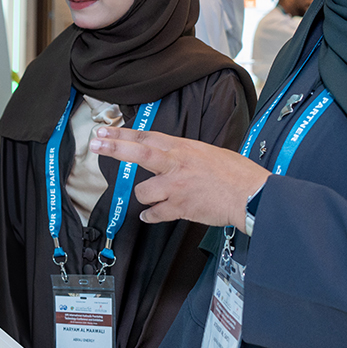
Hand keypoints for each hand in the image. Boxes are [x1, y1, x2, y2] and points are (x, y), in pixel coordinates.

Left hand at [90, 126, 267, 228]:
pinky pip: (155, 213)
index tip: (105, 132)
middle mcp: (177, 165)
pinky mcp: (181, 207)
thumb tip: (169, 155)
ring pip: (143, 191)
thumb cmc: (235, 174)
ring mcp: (177, 187)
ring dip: (143, 196)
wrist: (250, 195)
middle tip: (96, 144)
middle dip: (115, 148)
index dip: (123, 134)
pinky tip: (150, 215)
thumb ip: (184, 154)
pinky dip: (151, 216)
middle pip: (140, 153)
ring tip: (152, 197)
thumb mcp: (208, 153)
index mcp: (184, 149)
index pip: (148, 137)